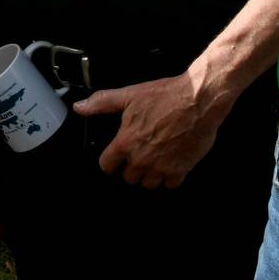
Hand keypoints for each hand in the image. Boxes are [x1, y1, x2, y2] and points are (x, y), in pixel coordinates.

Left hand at [75, 72, 233, 188]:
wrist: (198, 99)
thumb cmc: (166, 96)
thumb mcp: (129, 95)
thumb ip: (102, 103)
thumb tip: (79, 107)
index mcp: (126, 142)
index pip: (107, 166)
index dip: (110, 161)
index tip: (116, 158)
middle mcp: (141, 159)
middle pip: (128, 178)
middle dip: (132, 167)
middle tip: (141, 152)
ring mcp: (161, 167)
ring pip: (148, 184)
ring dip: (150, 174)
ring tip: (156, 158)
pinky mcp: (180, 171)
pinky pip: (169, 185)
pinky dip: (170, 177)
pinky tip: (171, 162)